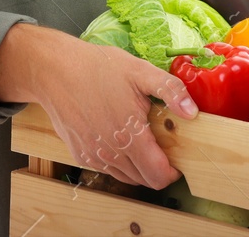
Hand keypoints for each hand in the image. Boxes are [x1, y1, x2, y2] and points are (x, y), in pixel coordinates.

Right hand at [0, 23, 198, 188]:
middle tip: (159, 144)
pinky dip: (118, 162)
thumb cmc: (98, 68)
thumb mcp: (140, 71)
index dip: (172, 171)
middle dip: (157, 168)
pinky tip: (118, 138)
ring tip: (139, 139)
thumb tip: (192, 112)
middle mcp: (111, 153)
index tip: (176, 158)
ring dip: (138, 166)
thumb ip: (170, 91)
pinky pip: (107, 169)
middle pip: (144, 180)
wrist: (56, 70)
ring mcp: (93, 156)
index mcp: (130, 136)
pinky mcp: (80, 154)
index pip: (158, 176)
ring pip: (125, 177)